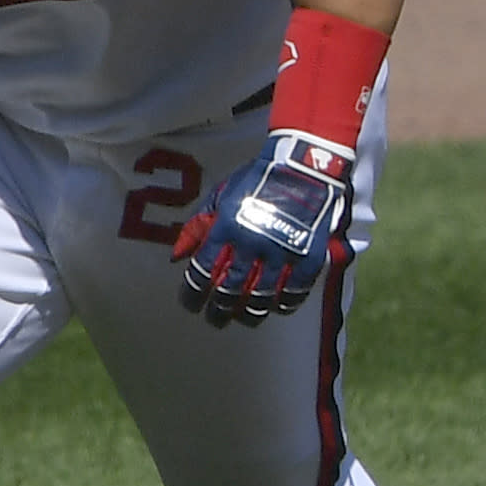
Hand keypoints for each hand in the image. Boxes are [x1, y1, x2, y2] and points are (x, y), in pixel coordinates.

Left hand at [174, 130, 351, 327]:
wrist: (303, 166)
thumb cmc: (256, 179)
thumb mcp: (220, 196)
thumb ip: (197, 226)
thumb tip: (175, 257)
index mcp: (226, 227)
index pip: (202, 271)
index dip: (193, 293)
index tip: (190, 304)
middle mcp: (251, 243)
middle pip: (230, 290)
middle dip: (219, 310)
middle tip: (215, 320)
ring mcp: (282, 251)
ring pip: (262, 295)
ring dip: (250, 312)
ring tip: (244, 318)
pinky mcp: (309, 255)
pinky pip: (296, 289)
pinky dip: (286, 302)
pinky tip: (278, 308)